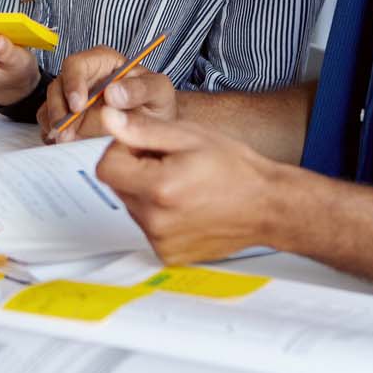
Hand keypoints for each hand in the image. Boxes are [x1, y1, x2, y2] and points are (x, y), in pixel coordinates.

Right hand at [39, 46, 176, 142]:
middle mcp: (82, 76)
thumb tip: (113, 92)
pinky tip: (63, 144)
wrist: (154, 126)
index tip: (78, 105)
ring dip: (56, 125)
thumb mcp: (158, 92)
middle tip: (67, 132)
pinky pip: (50, 124)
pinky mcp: (67, 117)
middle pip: (58, 87)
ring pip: (51, 106)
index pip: (76, 64)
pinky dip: (53, 135)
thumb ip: (140, 89)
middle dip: (60, 110)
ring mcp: (71, 97)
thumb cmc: (155, 102)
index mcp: (102, 61)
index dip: (73, 83)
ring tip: (66, 142)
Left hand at [94, 107, 280, 264]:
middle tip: (172, 163)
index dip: (122, 150)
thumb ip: (142, 129)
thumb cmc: (235, 169)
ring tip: (183, 184)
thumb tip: (107, 118)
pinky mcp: (168, 254)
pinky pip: (148, 226)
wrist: (266, 206)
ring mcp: (161, 241)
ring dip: (147, 192)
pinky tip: (186, 205)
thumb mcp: (189, 136)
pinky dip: (159, 213)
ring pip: (132, 206)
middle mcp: (156, 220)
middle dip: (136, 170)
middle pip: (118, 187)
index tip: (148, 147)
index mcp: (158, 188)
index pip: (105, 166)